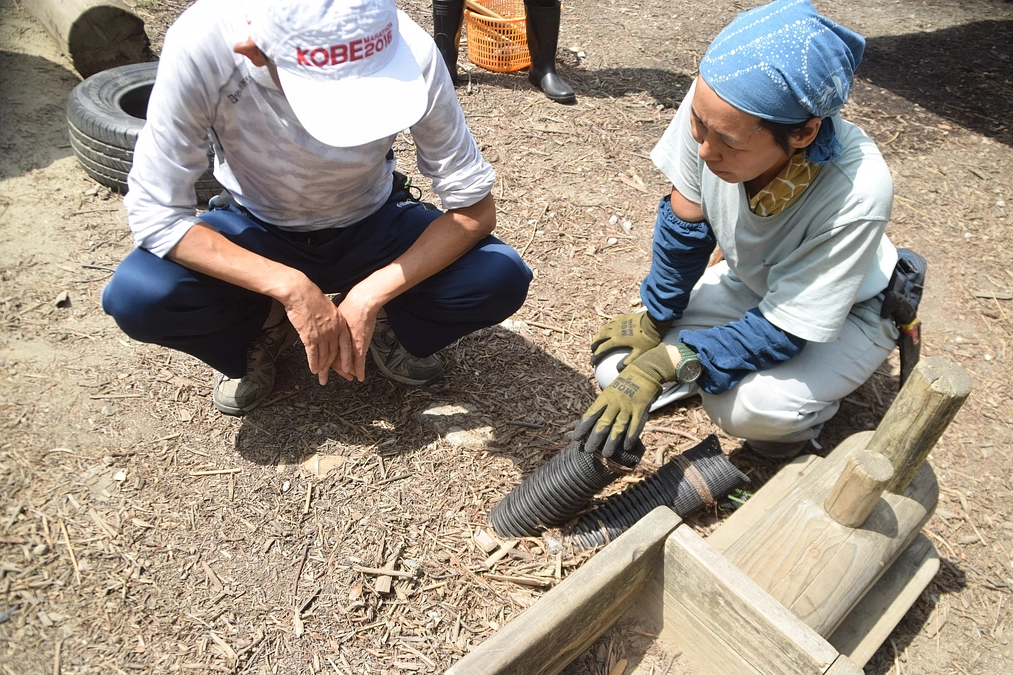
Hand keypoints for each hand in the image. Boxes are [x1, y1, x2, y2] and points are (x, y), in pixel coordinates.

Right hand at [282, 284, 352, 385]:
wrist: (301, 292)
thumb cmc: (312, 297)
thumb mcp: (329, 307)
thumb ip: (331, 319)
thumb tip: (330, 324)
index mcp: (339, 323)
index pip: (345, 345)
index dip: (345, 358)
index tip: (347, 368)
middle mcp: (333, 331)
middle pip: (335, 353)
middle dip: (334, 368)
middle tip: (333, 375)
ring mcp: (322, 334)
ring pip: (324, 356)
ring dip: (322, 368)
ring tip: (321, 376)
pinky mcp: (310, 337)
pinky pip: (313, 354)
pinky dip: (314, 363)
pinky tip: (314, 370)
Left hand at [329, 287, 381, 382]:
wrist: (361, 302)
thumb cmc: (350, 305)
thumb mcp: (335, 316)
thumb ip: (332, 325)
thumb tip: (325, 325)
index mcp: (331, 335)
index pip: (325, 352)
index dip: (323, 361)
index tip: (321, 367)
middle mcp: (339, 341)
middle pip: (333, 360)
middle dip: (330, 370)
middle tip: (327, 377)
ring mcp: (349, 344)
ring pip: (345, 362)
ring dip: (345, 372)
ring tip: (348, 377)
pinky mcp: (360, 344)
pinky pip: (358, 361)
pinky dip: (359, 370)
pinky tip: (360, 377)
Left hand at [575, 343, 677, 457]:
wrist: (645, 370)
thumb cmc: (626, 381)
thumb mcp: (611, 390)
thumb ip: (604, 404)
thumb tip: (592, 418)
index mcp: (605, 397)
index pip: (591, 414)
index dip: (583, 427)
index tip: (575, 438)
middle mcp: (615, 402)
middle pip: (603, 423)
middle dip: (594, 438)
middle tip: (588, 450)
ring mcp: (628, 405)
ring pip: (618, 426)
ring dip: (611, 441)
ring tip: (606, 454)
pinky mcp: (641, 408)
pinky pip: (635, 425)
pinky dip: (630, 436)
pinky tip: (626, 447)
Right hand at [590, 310, 671, 367]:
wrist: (653, 322)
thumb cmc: (647, 339)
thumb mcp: (639, 353)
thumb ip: (628, 361)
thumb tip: (618, 369)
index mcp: (617, 340)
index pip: (602, 349)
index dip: (596, 356)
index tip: (592, 362)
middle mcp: (614, 331)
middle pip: (600, 337)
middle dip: (594, 344)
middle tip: (593, 350)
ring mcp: (617, 323)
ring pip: (603, 329)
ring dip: (598, 335)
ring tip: (597, 340)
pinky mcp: (622, 318)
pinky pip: (610, 322)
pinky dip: (605, 327)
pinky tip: (607, 328)